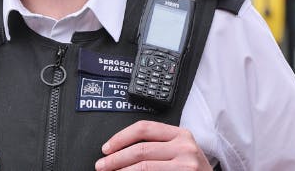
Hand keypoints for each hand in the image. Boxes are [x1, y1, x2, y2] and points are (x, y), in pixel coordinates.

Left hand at [96, 120, 211, 169]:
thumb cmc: (193, 170)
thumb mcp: (181, 150)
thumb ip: (157, 145)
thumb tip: (121, 150)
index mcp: (181, 134)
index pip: (144, 128)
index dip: (120, 138)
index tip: (106, 148)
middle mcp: (184, 147)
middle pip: (140, 149)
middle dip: (115, 159)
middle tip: (101, 165)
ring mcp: (185, 165)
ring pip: (143, 167)